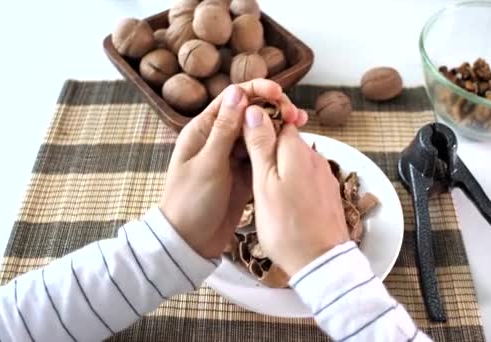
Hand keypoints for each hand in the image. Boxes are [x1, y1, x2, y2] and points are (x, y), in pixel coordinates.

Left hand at [159, 80, 307, 257]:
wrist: (189, 241)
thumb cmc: (191, 202)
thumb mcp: (208, 164)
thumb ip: (224, 130)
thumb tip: (237, 93)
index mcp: (203, 130)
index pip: (232, 99)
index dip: (257, 91)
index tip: (279, 94)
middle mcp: (219, 139)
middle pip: (250, 113)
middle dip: (274, 109)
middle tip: (296, 115)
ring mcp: (233, 157)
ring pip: (260, 133)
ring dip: (279, 127)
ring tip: (302, 125)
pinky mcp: (245, 174)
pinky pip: (263, 154)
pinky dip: (277, 148)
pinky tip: (294, 145)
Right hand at [242, 106, 349, 275]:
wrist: (321, 262)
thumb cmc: (285, 225)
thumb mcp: (264, 183)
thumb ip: (260, 145)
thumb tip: (254, 111)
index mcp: (297, 149)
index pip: (277, 122)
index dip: (259, 129)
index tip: (244, 146)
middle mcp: (316, 156)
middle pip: (288, 141)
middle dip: (270, 151)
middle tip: (253, 174)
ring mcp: (325, 175)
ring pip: (298, 161)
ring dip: (282, 169)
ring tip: (267, 190)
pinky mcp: (330, 193)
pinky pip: (308, 177)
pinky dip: (295, 183)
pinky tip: (286, 200)